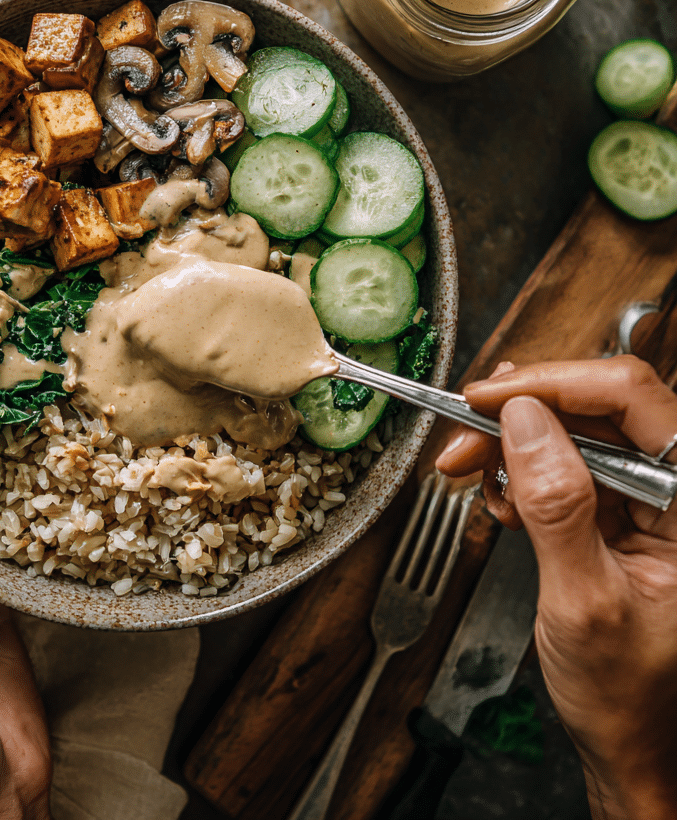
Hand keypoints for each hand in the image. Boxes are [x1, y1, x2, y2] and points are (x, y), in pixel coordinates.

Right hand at [437, 356, 676, 819]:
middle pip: (597, 403)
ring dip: (512, 445)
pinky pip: (562, 459)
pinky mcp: (618, 503)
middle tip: (463, 441)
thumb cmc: (625, 690)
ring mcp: (648, 493)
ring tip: (476, 476)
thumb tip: (524, 422)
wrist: (626, 735)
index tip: (487, 397)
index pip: (631, 395)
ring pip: (572, 426)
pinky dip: (519, 471)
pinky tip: (506, 502)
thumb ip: (559, 506)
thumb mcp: (584, 601)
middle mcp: (676, 485)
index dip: (552, 383)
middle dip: (520, 415)